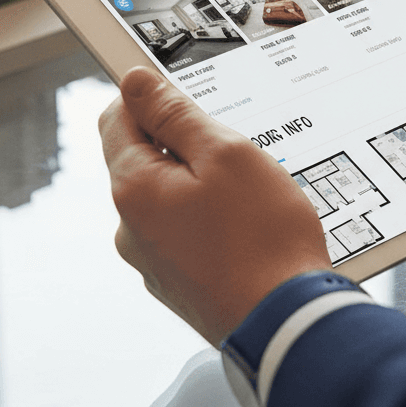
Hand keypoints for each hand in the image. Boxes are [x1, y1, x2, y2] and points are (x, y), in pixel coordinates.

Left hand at [99, 67, 331, 344]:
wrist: (288, 323)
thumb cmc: (264, 239)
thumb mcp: (226, 153)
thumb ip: (176, 114)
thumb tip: (136, 83)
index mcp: (134, 188)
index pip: (117, 117)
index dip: (151, 95)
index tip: (187, 95)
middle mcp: (131, 229)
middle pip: (146, 158)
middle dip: (187, 144)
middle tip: (237, 153)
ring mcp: (154, 261)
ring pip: (171, 197)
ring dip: (203, 185)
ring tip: (252, 198)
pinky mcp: (180, 283)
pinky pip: (188, 231)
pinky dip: (213, 221)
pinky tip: (249, 229)